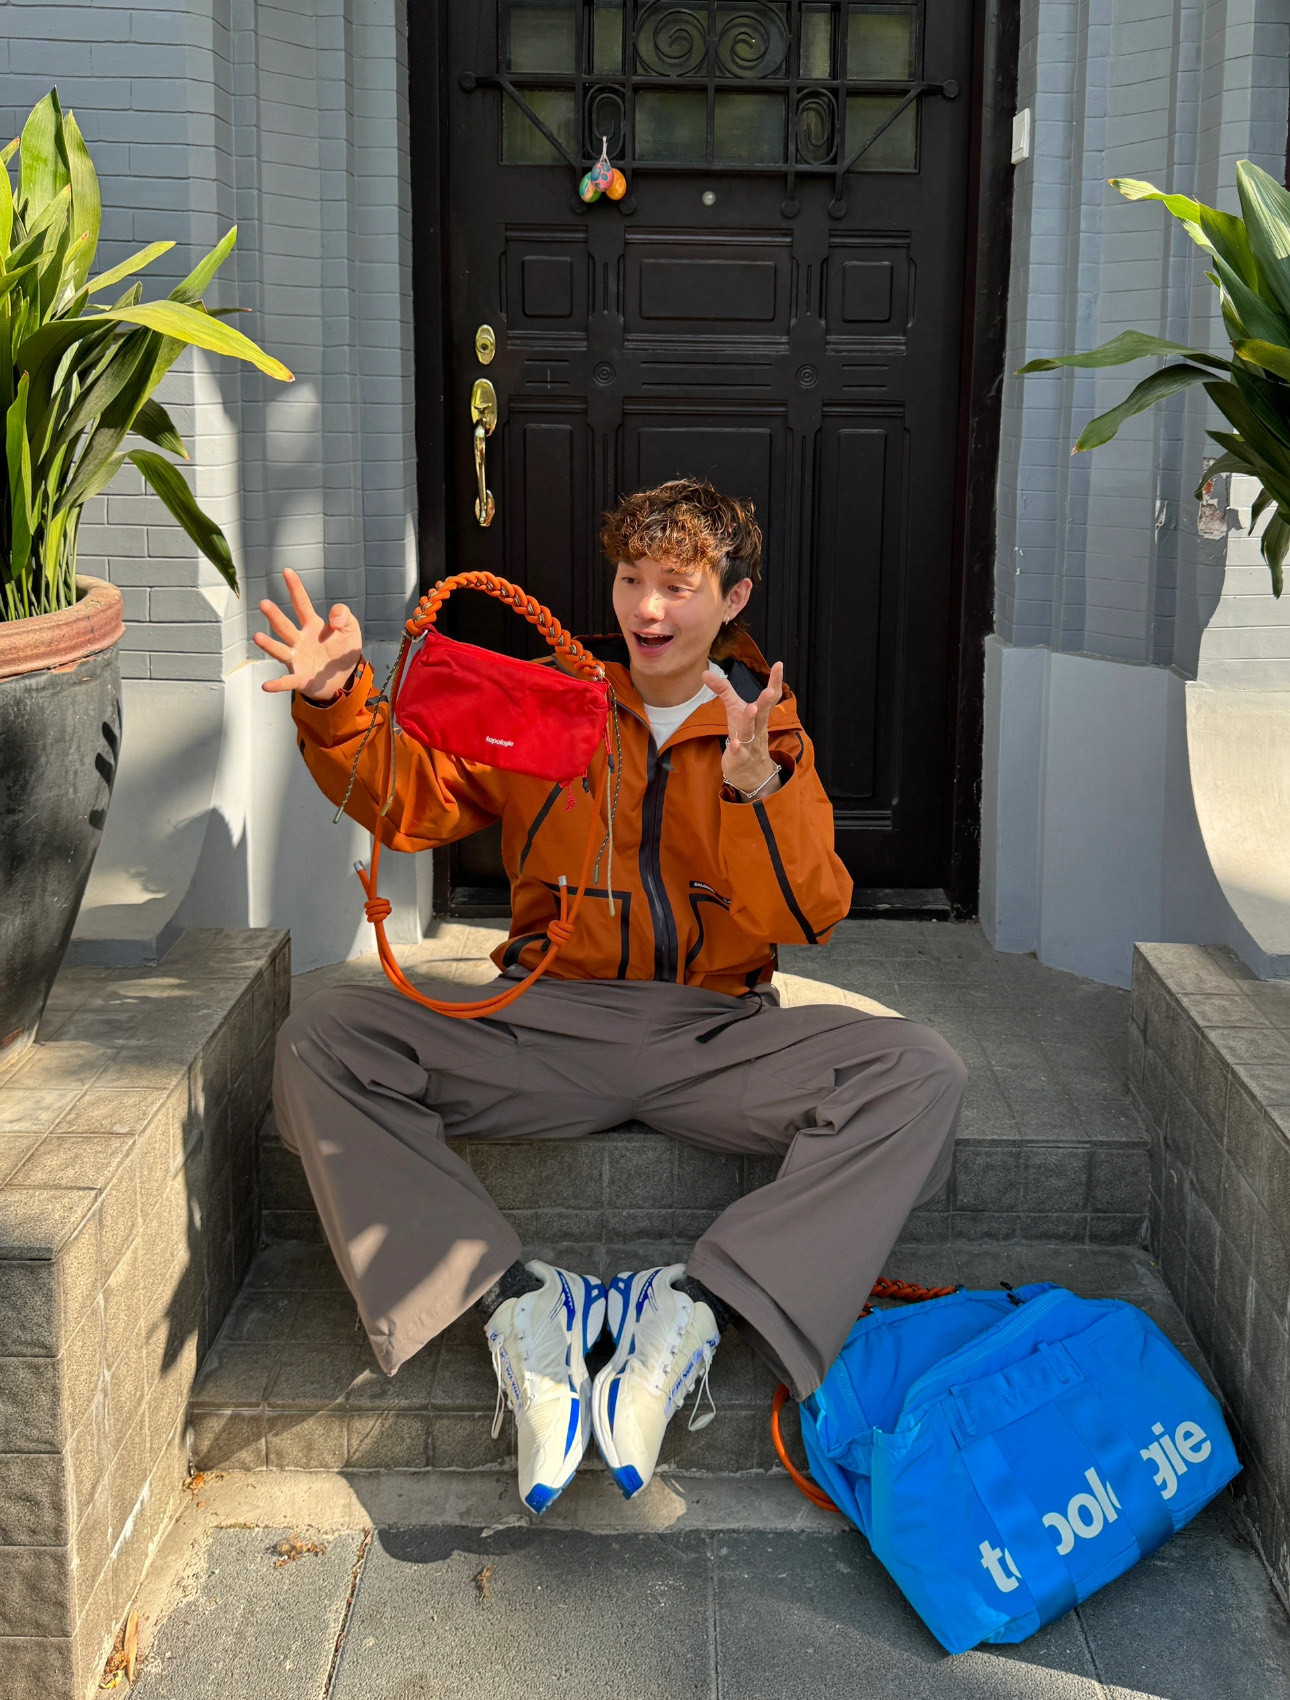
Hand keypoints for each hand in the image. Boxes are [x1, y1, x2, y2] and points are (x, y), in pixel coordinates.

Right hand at [254, 568, 362, 698]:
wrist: (341, 679)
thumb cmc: (341, 651)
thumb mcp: (350, 631)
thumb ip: (345, 617)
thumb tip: (335, 615)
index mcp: (312, 626)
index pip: (302, 604)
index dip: (295, 588)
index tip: (287, 571)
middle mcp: (299, 641)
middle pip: (285, 626)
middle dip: (274, 616)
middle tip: (264, 603)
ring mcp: (296, 659)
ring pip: (280, 650)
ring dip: (268, 644)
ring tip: (257, 637)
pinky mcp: (299, 679)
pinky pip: (287, 681)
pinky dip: (277, 684)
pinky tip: (266, 685)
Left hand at [703, 659, 784, 795]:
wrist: (750, 770)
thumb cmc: (744, 735)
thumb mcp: (735, 710)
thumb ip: (723, 691)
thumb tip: (704, 672)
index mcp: (759, 714)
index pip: (770, 697)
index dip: (775, 681)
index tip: (779, 664)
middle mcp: (757, 727)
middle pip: (763, 713)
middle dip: (767, 701)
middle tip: (770, 690)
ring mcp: (750, 743)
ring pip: (750, 731)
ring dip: (750, 719)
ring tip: (752, 708)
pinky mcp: (740, 758)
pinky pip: (739, 753)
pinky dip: (737, 748)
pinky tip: (735, 743)